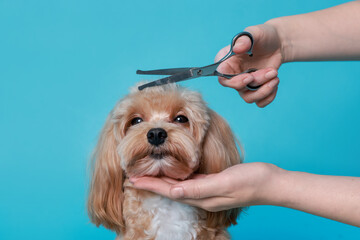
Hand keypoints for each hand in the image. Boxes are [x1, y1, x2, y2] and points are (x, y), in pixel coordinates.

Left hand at [130, 162, 280, 211]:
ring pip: (178, 184)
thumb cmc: (250, 181)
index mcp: (201, 197)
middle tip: (133, 174)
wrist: (271, 183)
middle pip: (170, 189)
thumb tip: (174, 192)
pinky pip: (189, 180)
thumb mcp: (224, 182)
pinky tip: (174, 169)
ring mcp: (207, 190)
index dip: (150, 185)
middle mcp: (201, 196)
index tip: (132, 179)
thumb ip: (198, 188)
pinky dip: (177, 175)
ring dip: (162, 179)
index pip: (169, 191)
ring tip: (148, 172)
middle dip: (151, 183)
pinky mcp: (213, 182)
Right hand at [216, 24, 282, 106]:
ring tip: (276, 75)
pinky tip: (275, 83)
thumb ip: (244, 39)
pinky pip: (259, 102)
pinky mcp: (255, 90)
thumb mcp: (254, 32)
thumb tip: (236, 48)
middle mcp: (232, 75)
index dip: (234, 82)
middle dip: (257, 81)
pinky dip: (269, 96)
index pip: (222, 78)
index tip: (249, 77)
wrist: (278, 42)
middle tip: (272, 71)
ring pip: (249, 98)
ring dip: (265, 89)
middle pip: (239, 89)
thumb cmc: (263, 35)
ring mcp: (244, 85)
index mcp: (226, 62)